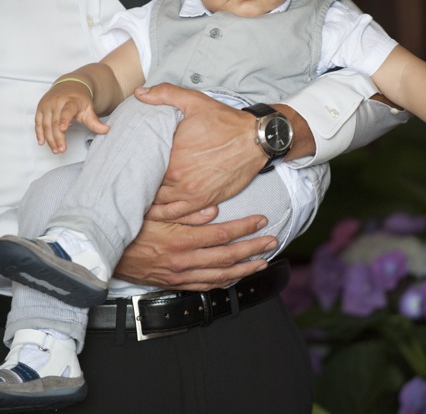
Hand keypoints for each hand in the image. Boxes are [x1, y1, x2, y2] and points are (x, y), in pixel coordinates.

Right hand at [35, 82, 108, 153]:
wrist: (69, 85)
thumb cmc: (79, 99)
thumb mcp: (89, 108)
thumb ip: (95, 121)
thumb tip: (107, 130)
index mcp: (71, 101)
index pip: (67, 111)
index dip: (64, 120)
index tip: (63, 129)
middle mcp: (57, 102)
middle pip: (55, 122)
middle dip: (57, 138)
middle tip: (61, 149)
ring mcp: (47, 104)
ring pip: (46, 124)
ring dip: (49, 139)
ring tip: (55, 149)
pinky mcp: (40, 107)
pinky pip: (37, 122)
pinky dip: (39, 133)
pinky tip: (42, 142)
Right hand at [113, 216, 277, 290]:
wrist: (105, 255)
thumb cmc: (129, 229)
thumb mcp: (153, 212)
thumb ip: (185, 211)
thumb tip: (213, 211)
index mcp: (180, 240)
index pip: (222, 234)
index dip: (245, 227)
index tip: (261, 220)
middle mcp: (184, 260)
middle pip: (228, 256)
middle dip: (253, 248)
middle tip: (272, 241)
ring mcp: (181, 276)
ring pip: (221, 275)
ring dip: (245, 269)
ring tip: (262, 261)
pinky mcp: (175, 284)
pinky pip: (206, 286)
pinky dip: (225, 282)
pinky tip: (236, 277)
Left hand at [134, 84, 266, 221]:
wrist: (256, 140)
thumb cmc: (226, 122)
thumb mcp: (195, 101)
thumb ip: (164, 94)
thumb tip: (139, 93)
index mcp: (172, 154)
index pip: (141, 165)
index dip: (129, 166)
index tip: (121, 165)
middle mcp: (179, 177)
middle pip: (147, 187)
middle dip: (135, 185)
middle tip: (122, 185)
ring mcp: (191, 193)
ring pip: (159, 204)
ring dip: (146, 203)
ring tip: (133, 200)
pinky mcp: (204, 201)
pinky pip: (178, 215)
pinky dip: (164, 216)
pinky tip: (155, 213)